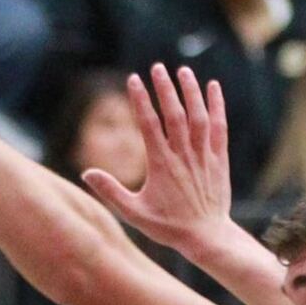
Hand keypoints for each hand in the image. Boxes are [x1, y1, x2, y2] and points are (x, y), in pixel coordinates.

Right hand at [83, 64, 232, 257]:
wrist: (207, 237)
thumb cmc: (169, 227)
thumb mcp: (135, 214)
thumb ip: (111, 192)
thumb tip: (86, 174)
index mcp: (161, 165)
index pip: (148, 125)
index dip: (140, 100)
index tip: (134, 79)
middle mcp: (183, 156)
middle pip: (174, 115)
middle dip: (166, 89)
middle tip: (157, 67)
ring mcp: (203, 156)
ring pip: (198, 117)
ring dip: (191, 92)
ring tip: (183, 71)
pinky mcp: (219, 159)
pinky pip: (218, 127)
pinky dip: (216, 106)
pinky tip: (213, 87)